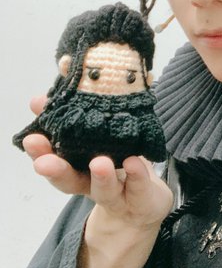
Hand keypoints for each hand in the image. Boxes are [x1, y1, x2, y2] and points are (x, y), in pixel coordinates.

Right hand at [24, 94, 173, 267]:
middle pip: (70, 180)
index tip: (30, 136)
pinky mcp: (140, 197)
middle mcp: (91, 182)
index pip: (55, 158)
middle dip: (56, 170)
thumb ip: (82, 102)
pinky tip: (135, 162)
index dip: (41, 150)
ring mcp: (116, 192)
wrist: (144, 203)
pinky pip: (137, 187)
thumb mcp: (100, 130)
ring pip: (103, 189)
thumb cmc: (119, 160)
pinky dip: (136, 175)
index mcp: (78, 165)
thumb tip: (65, 63)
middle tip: (45, 161)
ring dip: (100, 175)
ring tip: (100, 161)